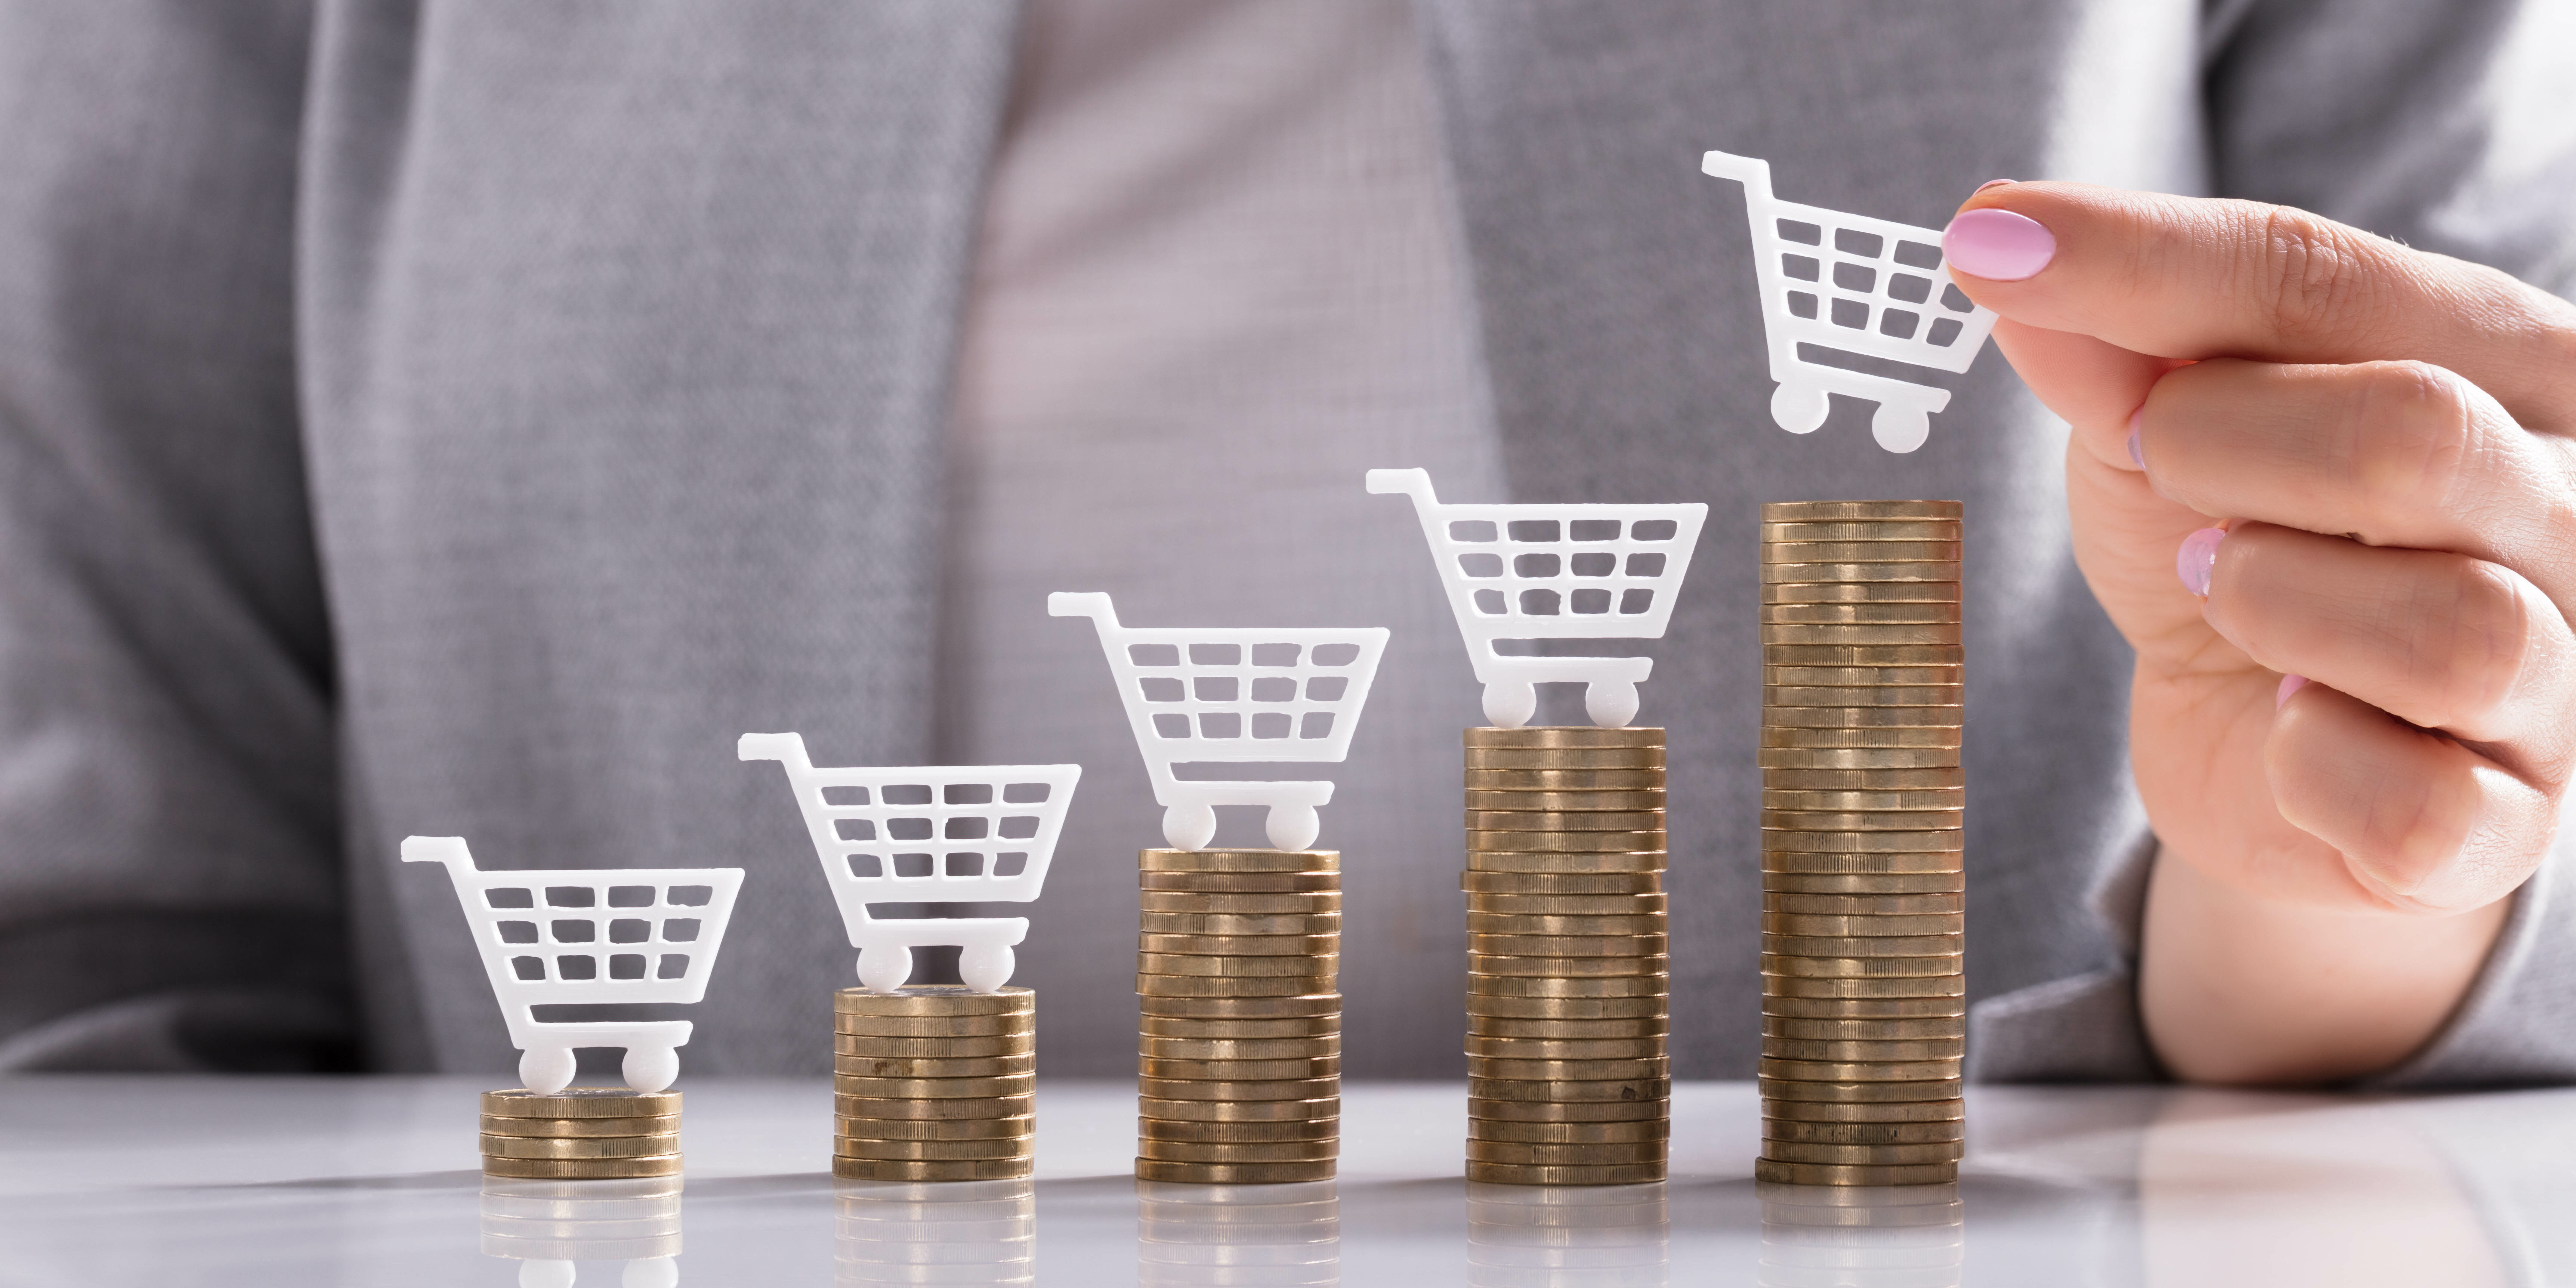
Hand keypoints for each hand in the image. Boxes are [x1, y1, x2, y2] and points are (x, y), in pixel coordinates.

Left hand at [1941, 184, 2575, 1081]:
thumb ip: (2113, 337)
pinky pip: (2415, 800)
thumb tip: (2000, 238)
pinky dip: (2313, 764)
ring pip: (2447, 627)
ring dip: (2271, 603)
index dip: (2144, 262)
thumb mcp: (2157, 422)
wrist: (2255, 732)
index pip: (2323, 276)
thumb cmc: (2234, 540)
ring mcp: (2563, 678)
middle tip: (2168, 477)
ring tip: (2227, 593)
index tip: (1987, 239)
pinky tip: (2286, 723)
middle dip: (2230, 452)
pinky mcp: (2499, 825)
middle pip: (2415, 435)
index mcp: (2516, 366)